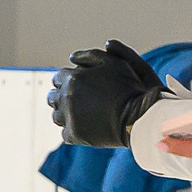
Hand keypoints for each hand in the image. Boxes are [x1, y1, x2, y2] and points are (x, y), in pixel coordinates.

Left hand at [48, 40, 165, 147]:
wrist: (138, 117)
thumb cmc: (129, 88)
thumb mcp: (113, 63)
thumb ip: (90, 56)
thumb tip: (71, 57)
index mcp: (73, 78)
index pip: (58, 78)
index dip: (67, 81)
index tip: (77, 86)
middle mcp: (67, 97)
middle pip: (53, 97)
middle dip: (62, 97)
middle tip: (77, 101)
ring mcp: (70, 117)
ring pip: (56, 116)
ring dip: (65, 114)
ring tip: (80, 115)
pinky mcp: (75, 135)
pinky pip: (65, 133)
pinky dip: (73, 130)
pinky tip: (84, 127)